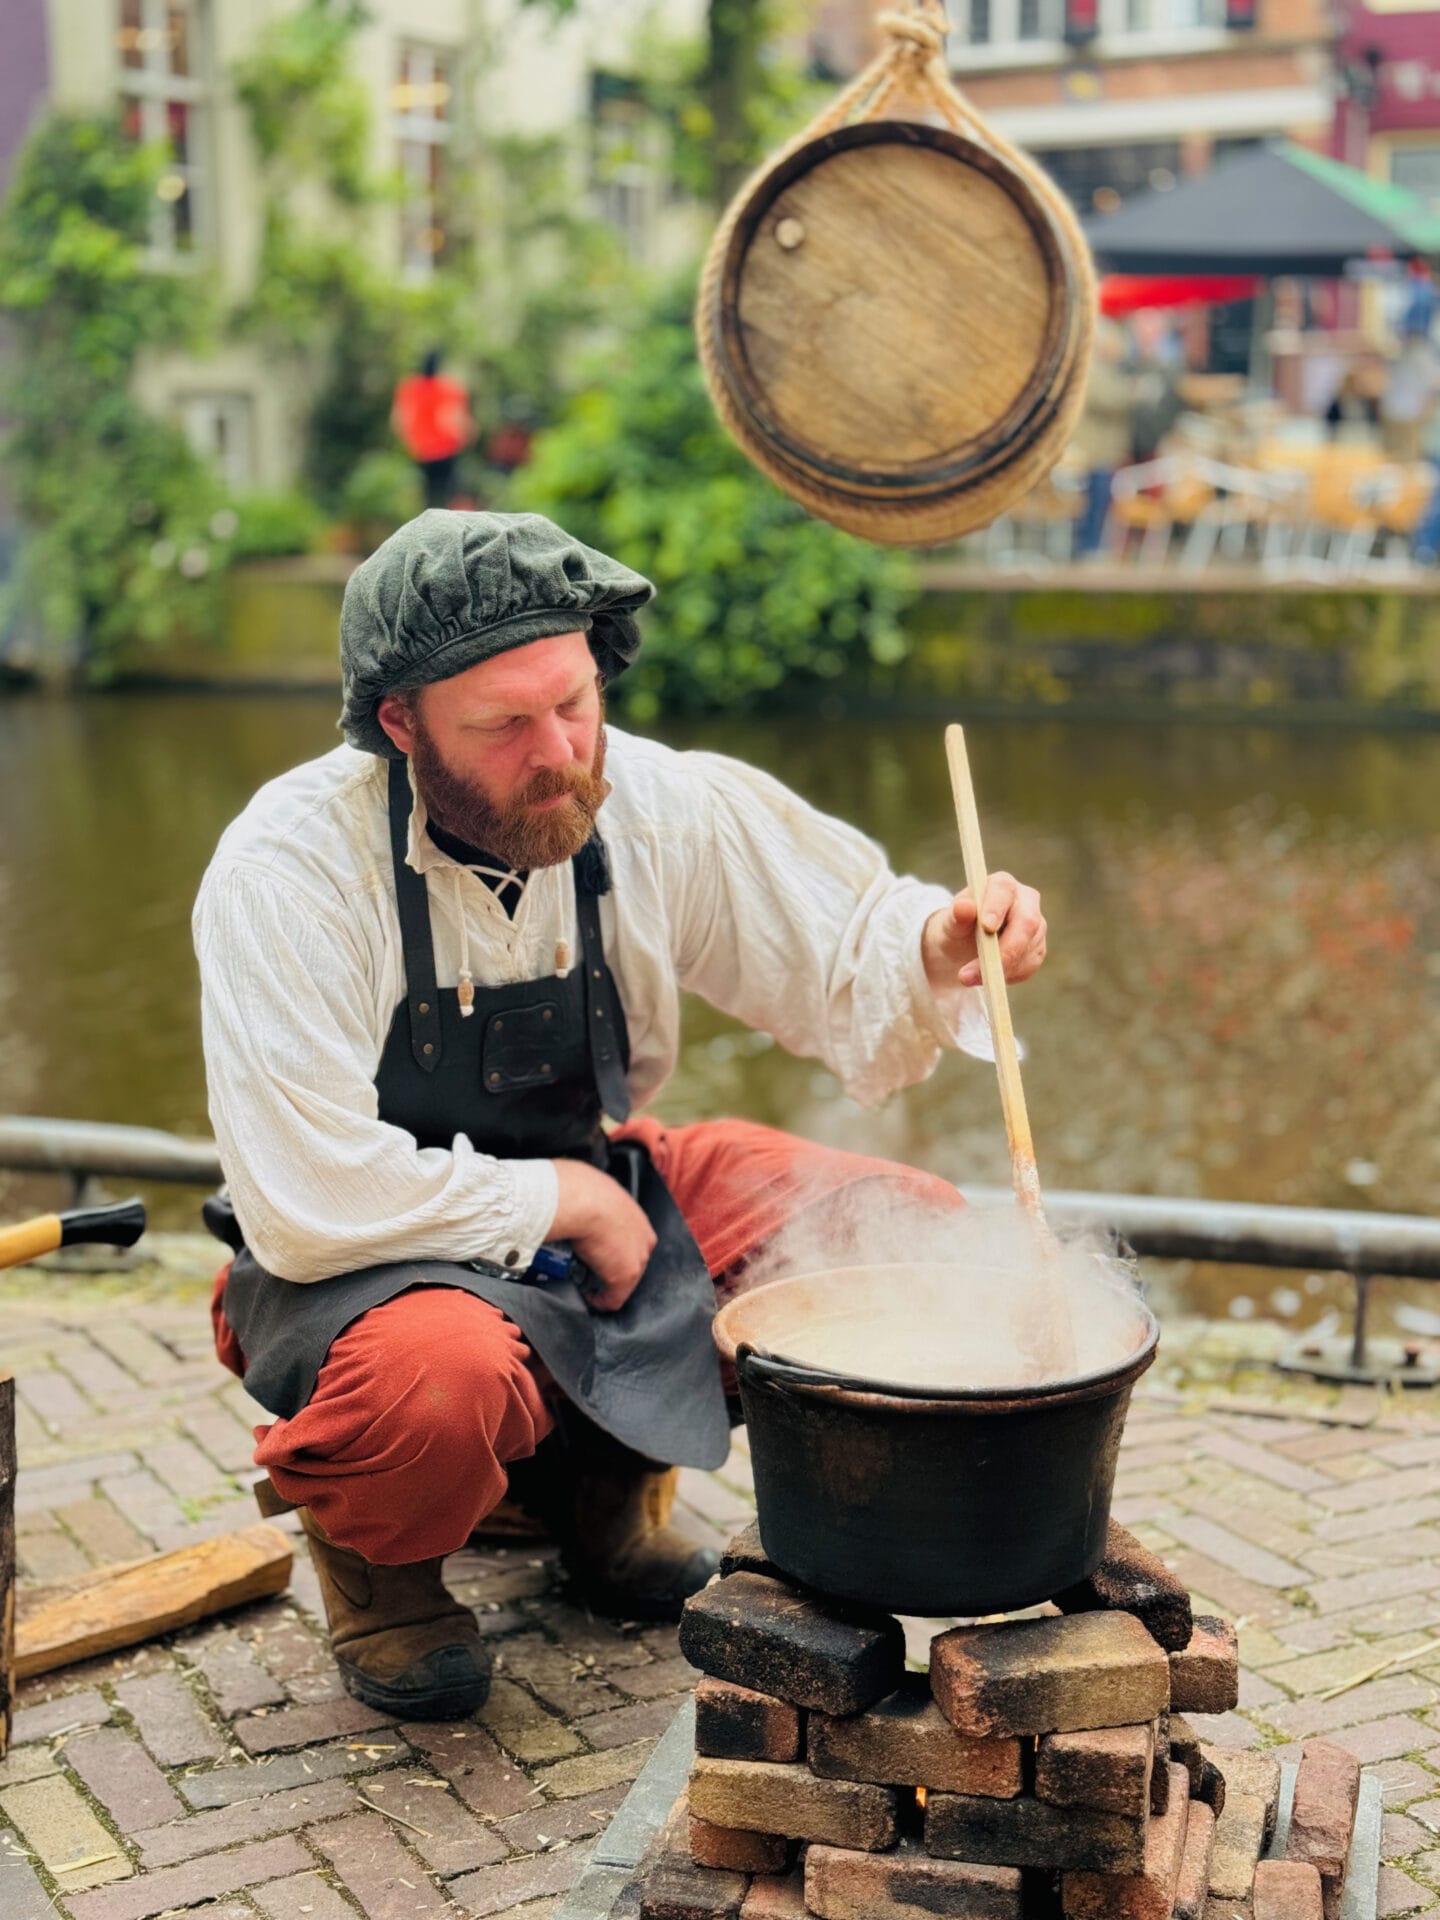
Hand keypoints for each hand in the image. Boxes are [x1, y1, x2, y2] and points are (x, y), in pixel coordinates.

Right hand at [549, 1158, 656, 1312]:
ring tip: (584, 1282)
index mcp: (636, 1215)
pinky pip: (613, 1298)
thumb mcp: (588, 1187)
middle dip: (608, 1266)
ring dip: (604, 1283)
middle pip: (628, 1259)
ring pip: (622, 1279)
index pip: (628, 1237)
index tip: (593, 1252)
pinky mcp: (625, 1277)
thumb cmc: (578, 1188)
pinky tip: (587, 1297)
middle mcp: (644, 1237)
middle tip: (585, 1269)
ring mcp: (638, 1258)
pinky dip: (600, 1301)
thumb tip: (568, 1195)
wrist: (581, 1201)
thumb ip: (588, 1198)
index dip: (610, 1247)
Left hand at [921, 872, 1045, 992]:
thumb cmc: (956, 927)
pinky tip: (990, 976)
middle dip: (1005, 950)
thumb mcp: (950, 922)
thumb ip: (957, 915)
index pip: (1004, 891)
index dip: (997, 908)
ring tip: (970, 978)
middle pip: (1027, 923)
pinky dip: (1009, 974)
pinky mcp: (1037, 948)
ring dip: (1002, 968)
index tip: (986, 927)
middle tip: (979, 971)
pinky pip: (1029, 964)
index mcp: (1001, 885)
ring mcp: (1036, 925)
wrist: (963, 946)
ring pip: (1029, 948)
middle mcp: (1025, 901)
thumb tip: (963, 907)